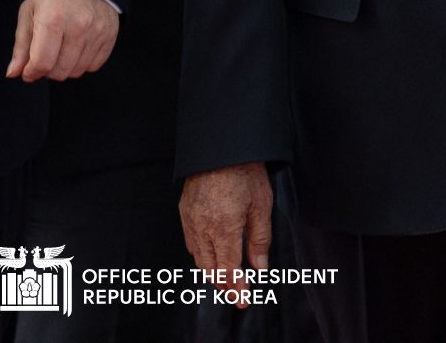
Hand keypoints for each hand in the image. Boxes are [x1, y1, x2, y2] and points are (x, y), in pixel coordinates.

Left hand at [7, 0, 118, 81]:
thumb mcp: (29, 13)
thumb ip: (21, 46)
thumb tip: (13, 73)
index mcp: (53, 18)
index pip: (42, 63)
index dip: (31, 73)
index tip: (28, 71)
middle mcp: (78, 25)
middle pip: (60, 71)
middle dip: (47, 70)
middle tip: (44, 55)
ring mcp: (97, 30)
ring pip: (77, 71)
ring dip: (65, 66)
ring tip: (60, 48)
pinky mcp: (110, 34)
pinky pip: (94, 66)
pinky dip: (82, 62)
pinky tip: (76, 46)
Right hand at [180, 162, 272, 295]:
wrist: (220, 145)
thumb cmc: (244, 171)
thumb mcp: (261, 205)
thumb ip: (259, 240)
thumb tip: (259, 268)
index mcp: (224, 228)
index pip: (229, 270)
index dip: (237, 289)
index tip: (243, 301)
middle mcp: (203, 227)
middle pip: (210, 269)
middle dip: (224, 286)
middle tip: (237, 295)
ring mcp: (190, 219)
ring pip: (198, 258)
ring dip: (212, 273)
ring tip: (227, 280)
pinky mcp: (184, 211)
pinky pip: (190, 242)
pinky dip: (201, 255)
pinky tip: (211, 256)